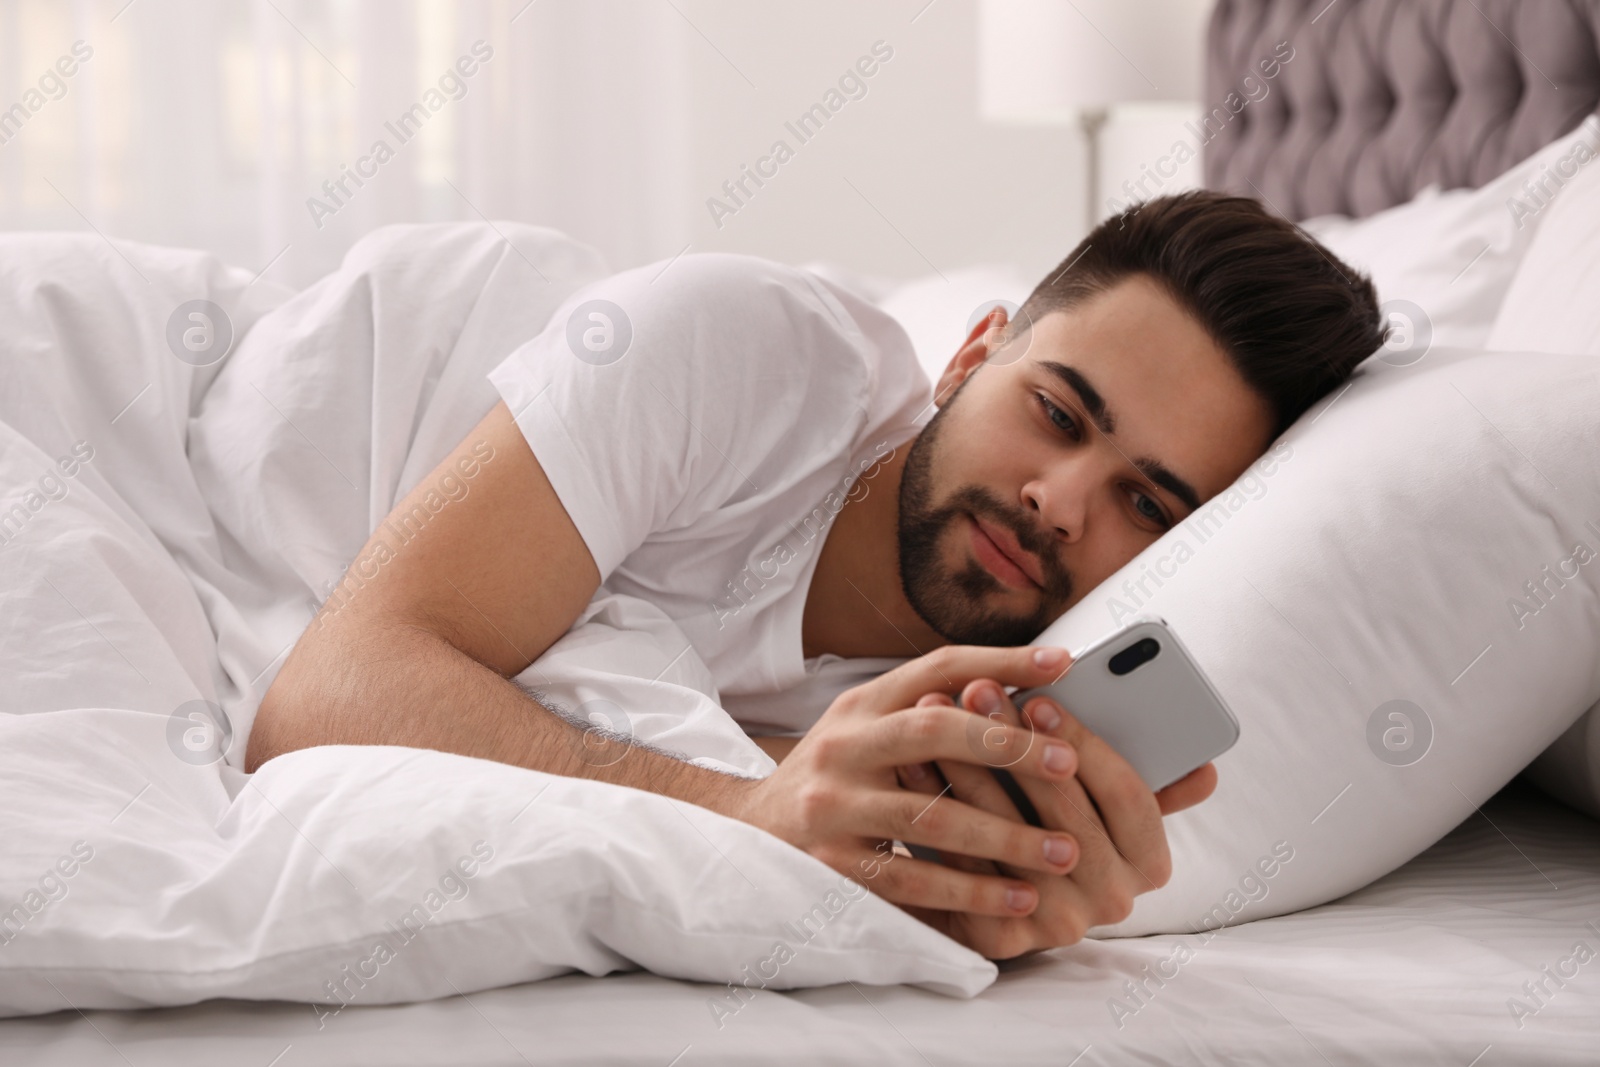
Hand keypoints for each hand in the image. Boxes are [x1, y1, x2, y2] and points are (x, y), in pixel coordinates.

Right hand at [727, 645, 1084, 933]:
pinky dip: (970, 891)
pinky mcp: (832, 865)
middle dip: (1006, 745)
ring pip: (930, 816)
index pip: (936, 667)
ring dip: (1004, 835)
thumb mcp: (867, 729)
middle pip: (932, 731)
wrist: (749, 835)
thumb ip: (928, 712)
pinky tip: (1017, 898)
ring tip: (1063, 849)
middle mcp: (843, 745)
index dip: (1001, 661)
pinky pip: (912, 879)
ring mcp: (833, 807)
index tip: (1062, 663)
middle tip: (1067, 762)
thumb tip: (1021, 691)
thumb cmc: (834, 778)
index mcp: (860, 705)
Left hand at [897, 680, 1216, 958]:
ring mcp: (1058, 923)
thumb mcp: (1104, 800)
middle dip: (1015, 743)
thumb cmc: (1056, 821)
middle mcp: (1113, 901)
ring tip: (936, 713)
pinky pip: (965, 865)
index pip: (1129, 795)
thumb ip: (1149, 777)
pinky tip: (911, 763)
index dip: (1085, 743)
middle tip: (977, 690)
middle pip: (1064, 812)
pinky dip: (937, 808)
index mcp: (1151, 862)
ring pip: (1009, 834)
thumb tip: (1206, 770)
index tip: (1040, 698)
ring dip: (968, 767)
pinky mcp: (1002, 938)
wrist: (996, 895)